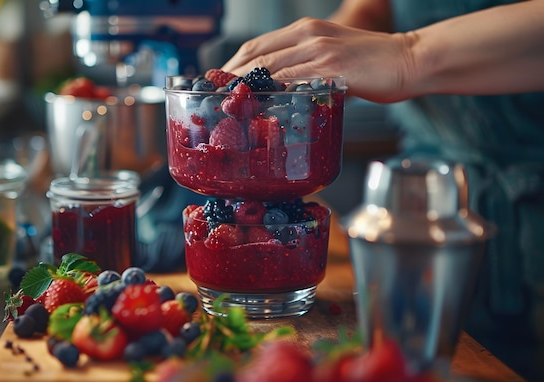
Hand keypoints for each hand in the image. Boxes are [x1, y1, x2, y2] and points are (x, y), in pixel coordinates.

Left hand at [222, 17, 416, 102]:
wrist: (409, 60)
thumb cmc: (374, 64)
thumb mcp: (333, 58)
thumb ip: (307, 70)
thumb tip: (285, 93)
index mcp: (306, 31)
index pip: (258, 46)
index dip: (234, 65)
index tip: (219, 82)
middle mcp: (308, 35)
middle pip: (256, 56)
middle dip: (230, 77)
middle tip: (215, 97)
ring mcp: (318, 50)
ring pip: (268, 68)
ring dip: (243, 87)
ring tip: (226, 104)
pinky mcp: (330, 67)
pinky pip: (292, 82)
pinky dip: (270, 93)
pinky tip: (258, 106)